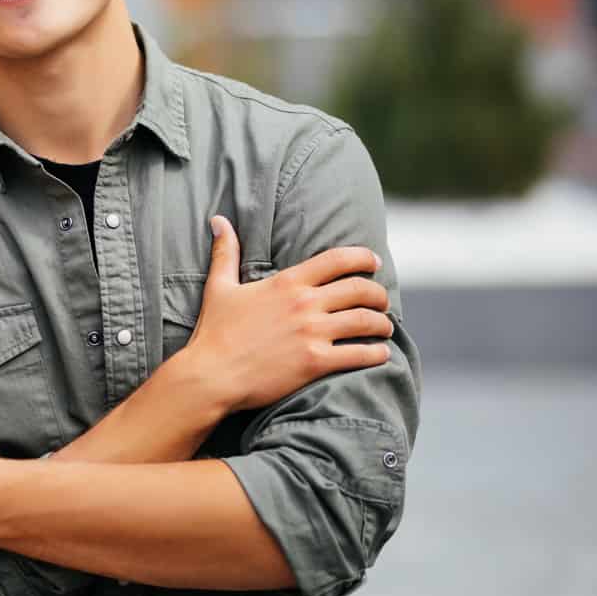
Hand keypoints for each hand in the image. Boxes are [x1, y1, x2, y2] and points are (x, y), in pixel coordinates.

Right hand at [176, 215, 393, 413]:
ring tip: (385, 327)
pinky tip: (381, 354)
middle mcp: (304, 304)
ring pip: (365, 321)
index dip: (363, 258)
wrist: (211, 375)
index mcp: (287, 283)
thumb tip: (219, 220)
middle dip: (378, 294)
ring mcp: (312, 333)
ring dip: (382, 323)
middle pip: (360, 289)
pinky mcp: (315, 362)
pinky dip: (377, 353)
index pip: (337, 260)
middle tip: (382, 300)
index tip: (375, 262)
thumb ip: (225, 252)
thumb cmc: (214, 332)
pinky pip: (359, 354)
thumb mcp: (218, 287)